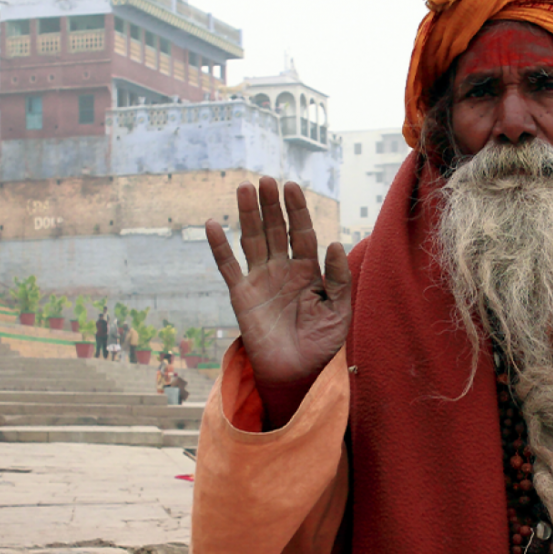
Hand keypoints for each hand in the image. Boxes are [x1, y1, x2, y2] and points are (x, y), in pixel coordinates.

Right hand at [206, 177, 350, 420]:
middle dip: (272, 205)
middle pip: (275, 230)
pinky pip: (228, 267)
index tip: (293, 186)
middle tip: (267, 180)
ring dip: (248, 215)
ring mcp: (260, 280)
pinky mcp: (241, 296)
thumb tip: (335, 243)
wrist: (297, 374)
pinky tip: (213, 224)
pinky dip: (219, 246)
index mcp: (308, 271)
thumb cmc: (322, 343)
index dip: (297, 210)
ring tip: (245, 188)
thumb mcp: (339, 310)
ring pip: (251, 240)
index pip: (302, 233)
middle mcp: (282, 270)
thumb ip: (339, 279)